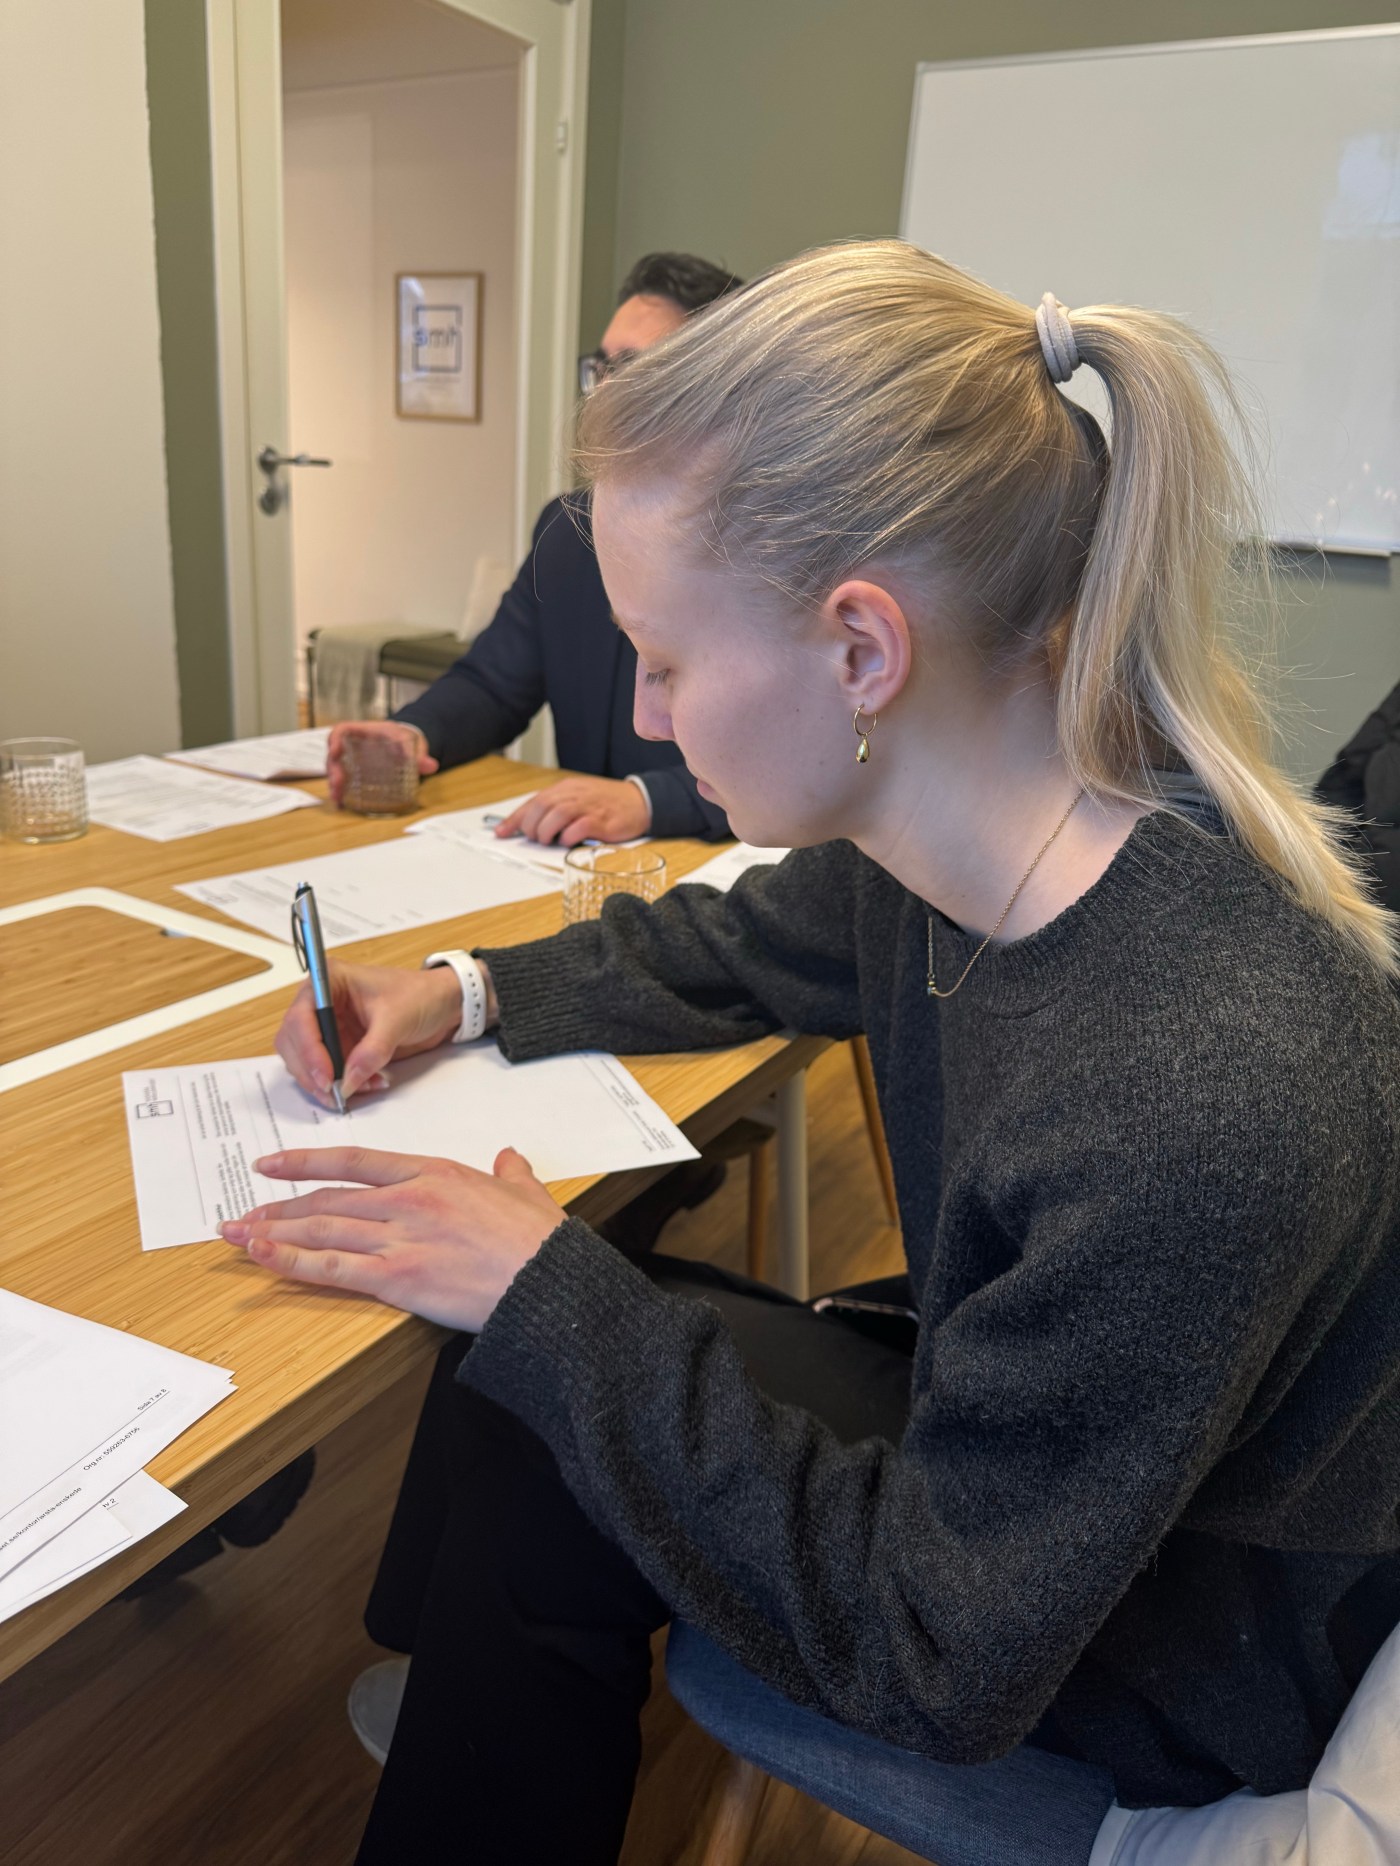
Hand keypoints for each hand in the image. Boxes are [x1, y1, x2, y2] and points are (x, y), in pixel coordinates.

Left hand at [220, 1145, 563, 1332]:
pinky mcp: (397, 1277)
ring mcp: (399, 1237)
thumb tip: (508, 1158)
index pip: (355, 1160)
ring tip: (238, 1234)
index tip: (273, 1164)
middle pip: (328, 1198)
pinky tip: (262, 1256)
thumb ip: (511, 1172)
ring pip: (322, 1229)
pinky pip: (331, 1267)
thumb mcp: (528, 1194)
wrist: (548, 1282)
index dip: (307, 1161)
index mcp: (434, 1173)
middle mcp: (408, 1199)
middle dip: (279, 1204)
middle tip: (244, 1211)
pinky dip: (290, 1261)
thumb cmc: (541, 1242)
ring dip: (274, 1230)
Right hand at [275, 961, 467, 1105]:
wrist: (443, 1004)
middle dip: (311, 1071)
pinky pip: (328, 1071)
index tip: (325, 1076)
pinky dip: (342, 1083)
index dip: (307, 1049)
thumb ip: (373, 1050)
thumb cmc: (420, 995)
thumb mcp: (397, 1019)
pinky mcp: (341, 1046)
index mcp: (330, 982)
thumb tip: (350, 1079)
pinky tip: (367, 1084)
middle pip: (293, 1042)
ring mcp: (330, 1026)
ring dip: (327, 1081)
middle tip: (334, 1092)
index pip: (300, 1017)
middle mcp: (322, 1004)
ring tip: (360, 1088)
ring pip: (305, 1061)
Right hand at [326, 721, 436, 805]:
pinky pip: (342, 780)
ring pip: (335, 769)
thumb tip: (431, 766)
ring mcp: (351, 759)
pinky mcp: (354, 772)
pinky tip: (341, 804)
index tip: (334, 752)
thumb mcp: (411, 743)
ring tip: (337, 799)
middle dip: (333, 769)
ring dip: (333, 784)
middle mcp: (352, 745)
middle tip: (338, 785)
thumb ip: (420, 755)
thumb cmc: (404, 739)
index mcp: (363, 732)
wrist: (406, 745)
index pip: (341, 730)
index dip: (334, 740)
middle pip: (334, 754)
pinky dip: (340, 792)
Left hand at [496, 776, 649, 846]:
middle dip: (530, 826)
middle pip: (541, 807)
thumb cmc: (606, 804)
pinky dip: (568, 837)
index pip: (533, 802)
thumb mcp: (578, 799)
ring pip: (556, 814)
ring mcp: (588, 806)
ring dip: (546, 831)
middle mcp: (574, 794)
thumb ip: (555, 809)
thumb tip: (528, 826)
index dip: (514, 819)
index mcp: (565, 788)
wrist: (640, 801)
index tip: (501, 833)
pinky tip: (567, 842)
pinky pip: (579, 827)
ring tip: (547, 841)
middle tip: (534, 839)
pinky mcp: (602, 821)